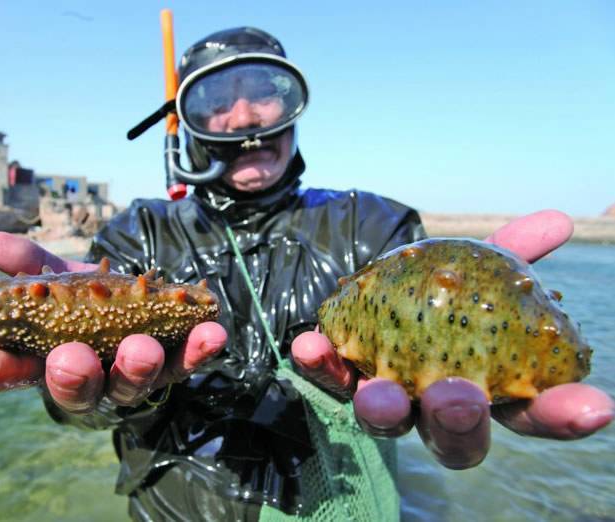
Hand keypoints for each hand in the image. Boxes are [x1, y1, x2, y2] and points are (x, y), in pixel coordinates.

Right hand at [0, 232, 226, 412]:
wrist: (139, 310)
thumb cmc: (85, 300)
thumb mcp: (55, 279)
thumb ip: (28, 264)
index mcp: (48, 359)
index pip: (15, 371)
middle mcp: (90, 378)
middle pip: (78, 389)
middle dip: (74, 376)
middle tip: (71, 357)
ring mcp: (133, 377)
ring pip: (132, 382)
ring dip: (136, 366)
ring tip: (141, 347)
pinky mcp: (173, 366)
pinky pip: (185, 362)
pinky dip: (198, 349)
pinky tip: (211, 332)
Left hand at [292, 210, 613, 469]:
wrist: (384, 287)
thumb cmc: (450, 288)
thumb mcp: (484, 267)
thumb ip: (514, 252)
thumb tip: (557, 220)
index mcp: (493, 387)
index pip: (535, 413)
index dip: (562, 414)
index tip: (595, 407)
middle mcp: (439, 407)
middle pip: (456, 437)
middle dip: (458, 422)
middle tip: (460, 399)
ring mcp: (390, 400)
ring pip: (388, 421)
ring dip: (383, 409)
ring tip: (380, 394)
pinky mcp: (342, 380)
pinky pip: (330, 379)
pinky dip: (321, 365)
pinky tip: (308, 346)